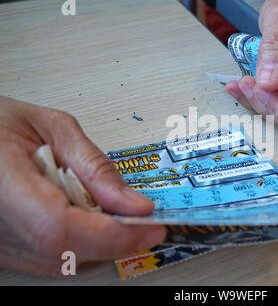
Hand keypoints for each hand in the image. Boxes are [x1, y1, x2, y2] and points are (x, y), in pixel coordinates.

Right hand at [0, 96, 165, 276]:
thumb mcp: (54, 129)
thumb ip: (95, 167)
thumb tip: (134, 204)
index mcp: (1, 180)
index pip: (59, 227)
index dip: (110, 235)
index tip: (149, 228)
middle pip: (62, 253)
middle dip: (114, 240)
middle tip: (143, 223)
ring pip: (58, 262)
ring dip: (99, 242)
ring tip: (116, 214)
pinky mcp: (2, 247)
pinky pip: (46, 258)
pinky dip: (79, 242)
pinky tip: (89, 220)